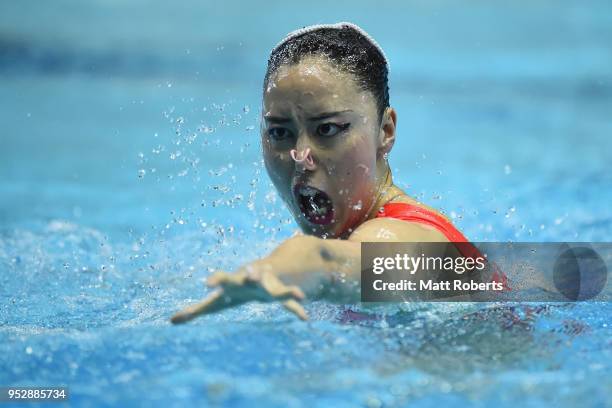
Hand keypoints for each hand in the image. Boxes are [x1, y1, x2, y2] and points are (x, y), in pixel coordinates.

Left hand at [170, 267, 307, 323]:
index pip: (224, 279)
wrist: (267, 273)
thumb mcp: (217, 302)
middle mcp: (252, 280)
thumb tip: (171, 321)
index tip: (207, 283)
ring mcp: (269, 286)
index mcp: (235, 282)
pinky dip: (295, 308)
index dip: (217, 280)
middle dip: (252, 274)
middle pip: (251, 277)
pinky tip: (304, 317)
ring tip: (298, 294)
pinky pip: (288, 302)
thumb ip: (195, 310)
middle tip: (252, 272)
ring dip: (283, 291)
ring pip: (275, 288)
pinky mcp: (280, 293)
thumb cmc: (237, 291)